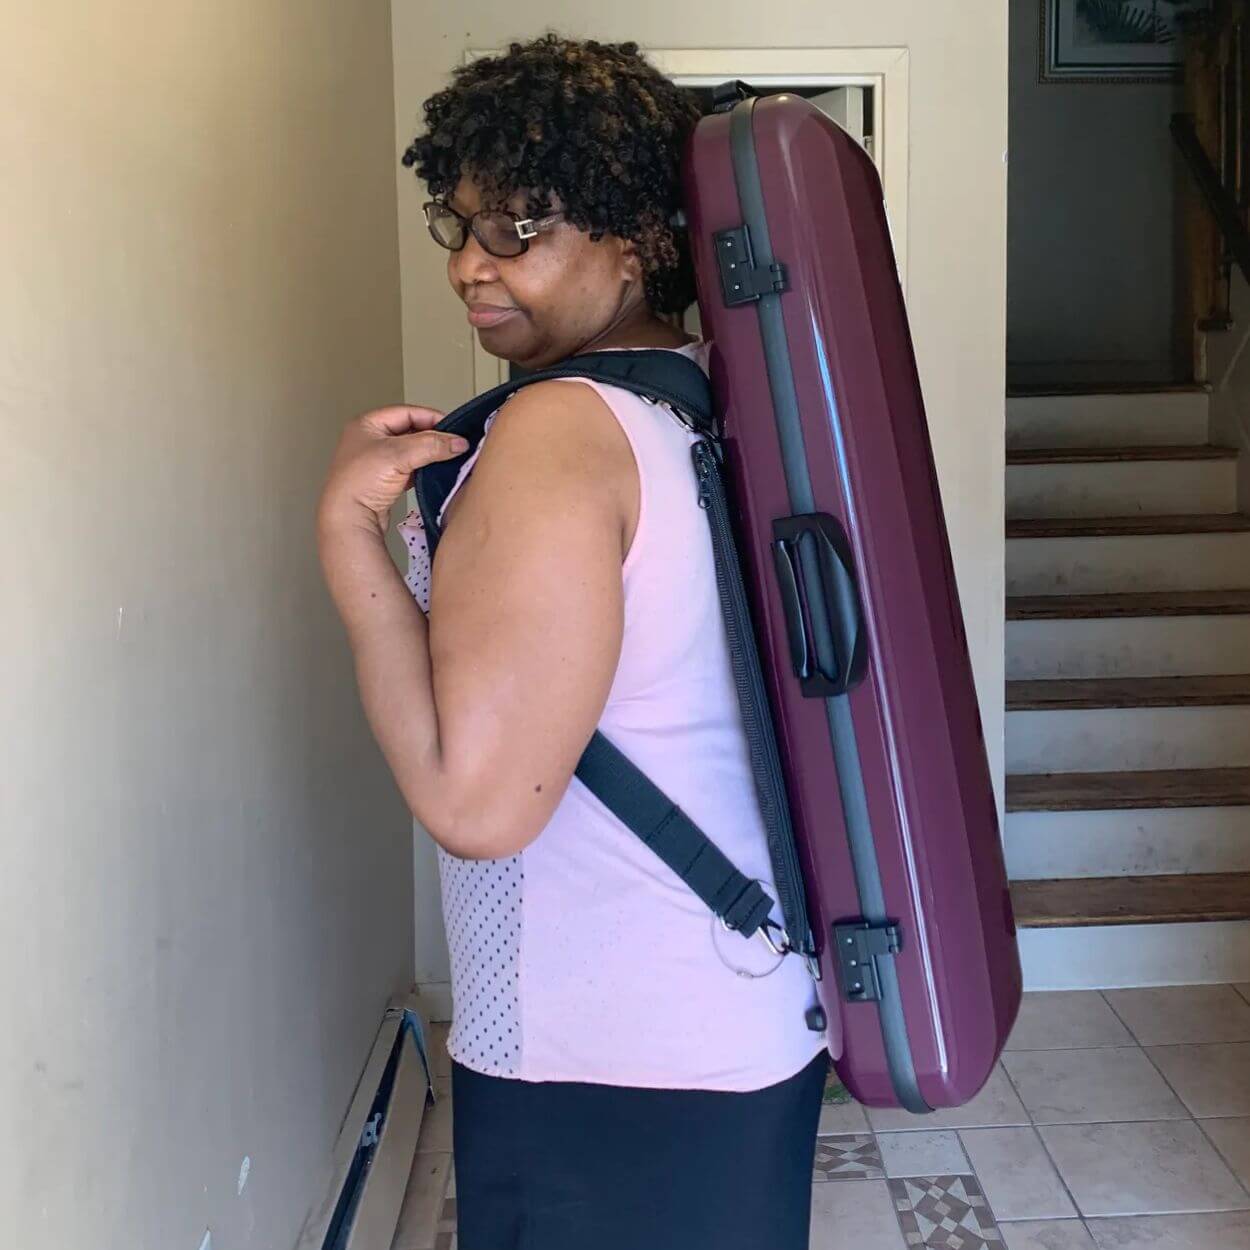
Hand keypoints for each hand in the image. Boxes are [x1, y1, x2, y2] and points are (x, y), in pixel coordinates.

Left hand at [317, 405, 468, 537]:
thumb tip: (459, 442)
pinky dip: (422, 470)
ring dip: (428, 455)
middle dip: (432, 438)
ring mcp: (376, 462)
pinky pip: (409, 469)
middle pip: (410, 431)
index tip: (453, 429)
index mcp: (367, 424)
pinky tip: (433, 474)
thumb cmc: (361, 482)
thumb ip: (431, 445)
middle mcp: (370, 440)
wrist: (347, 519)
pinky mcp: (383, 481)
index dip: (432, 418)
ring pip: (411, 451)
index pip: (407, 412)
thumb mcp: (399, 455)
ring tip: (446, 459)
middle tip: (452, 446)